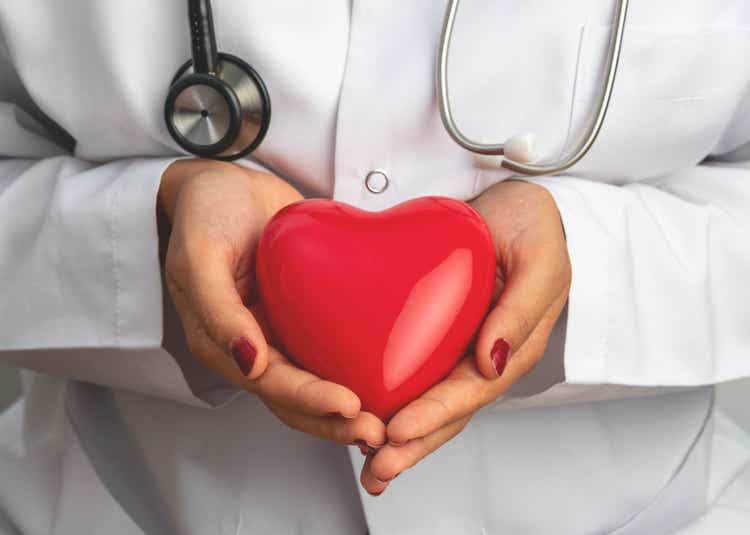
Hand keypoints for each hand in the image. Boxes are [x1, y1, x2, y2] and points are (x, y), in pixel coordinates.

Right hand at [160, 159, 385, 448]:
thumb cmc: (205, 214)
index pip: (270, 385)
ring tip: (391, 419)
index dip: (309, 400)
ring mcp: (281, 332)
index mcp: (223, 343)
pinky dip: (357, 367)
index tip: (351, 407)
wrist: (227, 185)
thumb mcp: (199, 256)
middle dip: (336, 421)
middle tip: (380, 430)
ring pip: (317, 381)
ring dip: (349, 408)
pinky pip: (331, 348)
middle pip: (296, 398)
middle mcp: (254, 346)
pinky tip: (390, 376)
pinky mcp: (305, 314)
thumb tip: (249, 362)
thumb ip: (218, 310)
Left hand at [359, 180, 570, 494]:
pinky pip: (412, 371)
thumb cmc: (533, 228)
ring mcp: (459, 349)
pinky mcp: (436, 334)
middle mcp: (483, 357)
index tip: (398, 430)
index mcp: (512, 347)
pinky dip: (390, 398)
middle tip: (376, 469)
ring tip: (366, 464)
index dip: (436, 414)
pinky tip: (363, 416)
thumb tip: (493, 360)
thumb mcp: (540, 260)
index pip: (472, 391)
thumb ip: (522, 309)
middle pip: (448, 411)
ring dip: (400, 437)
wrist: (514, 203)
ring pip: (427, 401)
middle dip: (413, 445)